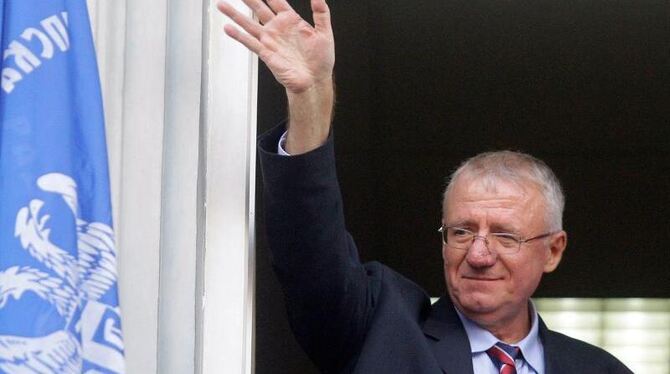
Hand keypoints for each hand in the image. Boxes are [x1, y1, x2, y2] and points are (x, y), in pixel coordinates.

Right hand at [219, 0, 334, 153]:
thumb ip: (321, 12)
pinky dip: (238, 36)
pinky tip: (228, 28)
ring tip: (222, 5)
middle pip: (258, 8)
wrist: (314, 81)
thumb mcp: (325, 32)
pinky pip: (250, 42)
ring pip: (249, 24)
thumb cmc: (320, 61)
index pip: (276, 1)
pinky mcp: (266, 53)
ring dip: (235, 15)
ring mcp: (270, 41)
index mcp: (292, 21)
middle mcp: (278, 29)